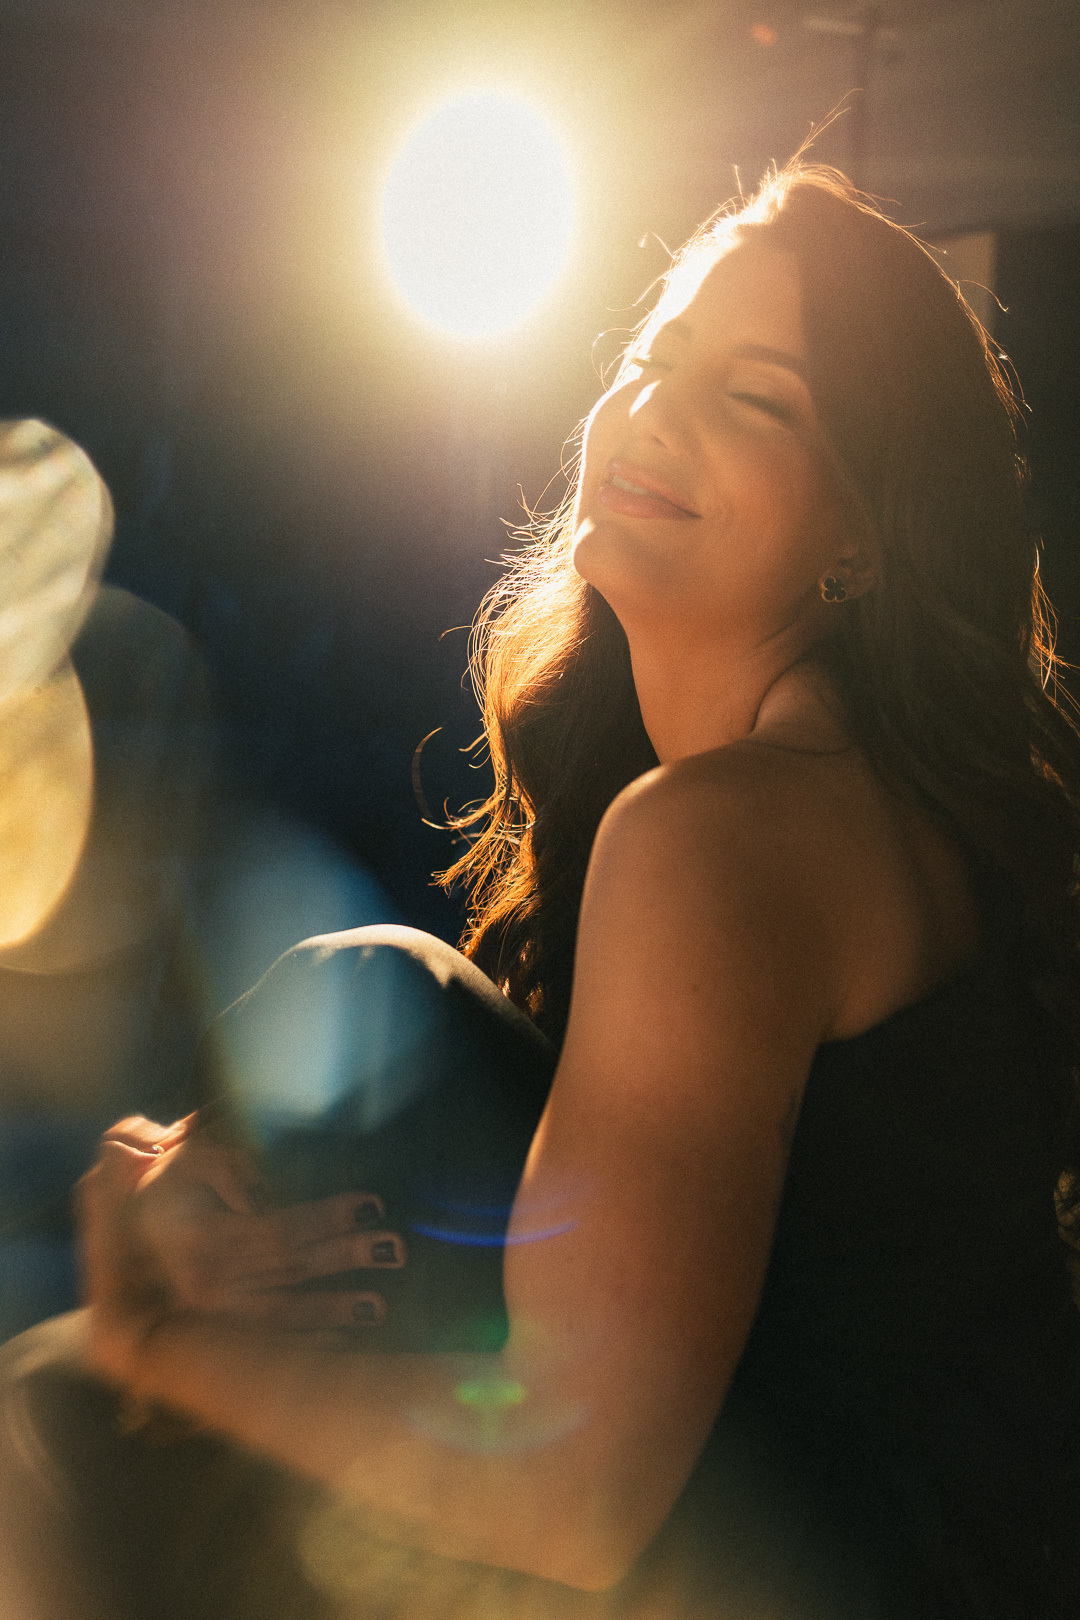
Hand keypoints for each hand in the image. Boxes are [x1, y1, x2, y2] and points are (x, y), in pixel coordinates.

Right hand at [78, 1116, 405, 1368]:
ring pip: (284, 1312)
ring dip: (334, 1309)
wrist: (122, 1233)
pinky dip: (305, 1341)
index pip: (279, 1227)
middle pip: (291, 1268)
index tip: (371, 1204)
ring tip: (379, 1306)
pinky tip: (340, 1342)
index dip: (326, 1215)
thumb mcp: (191, 1158)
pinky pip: (267, 1340)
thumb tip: (264, 1198)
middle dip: (344, 1256)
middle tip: (393, 1247)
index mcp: (204, 1237)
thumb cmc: (166, 1183)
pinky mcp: (218, 1329)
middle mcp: (210, 1282)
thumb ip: (228, 1169)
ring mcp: (214, 1313)